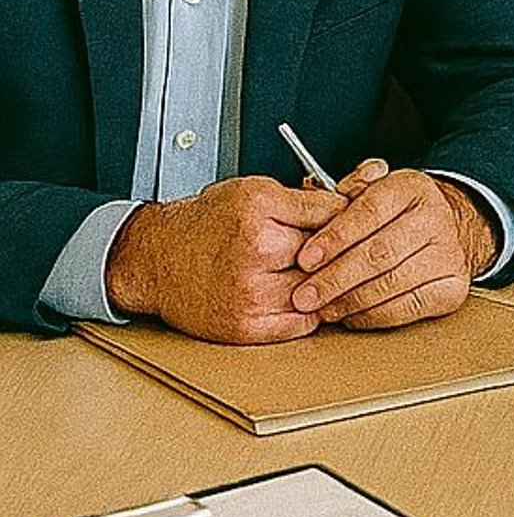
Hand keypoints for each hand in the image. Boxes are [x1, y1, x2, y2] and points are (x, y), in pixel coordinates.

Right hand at [104, 177, 345, 341]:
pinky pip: (301, 322)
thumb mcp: (252, 190)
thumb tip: (351, 203)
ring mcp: (251, 291)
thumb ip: (301, 199)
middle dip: (335, 251)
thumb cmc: (206, 223)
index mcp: (259, 206)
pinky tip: (299, 297)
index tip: (353, 222)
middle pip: (326, 252)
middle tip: (336, 251)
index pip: (331, 211)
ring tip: (313, 274)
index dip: (347, 217)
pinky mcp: (246, 325)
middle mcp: (256, 247)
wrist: (158, 259)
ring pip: (318, 288)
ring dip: (322, 284)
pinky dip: (307, 311)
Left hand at [288, 165, 496, 327]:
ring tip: (322, 309)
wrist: (449, 228)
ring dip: (350, 301)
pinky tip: (351, 316)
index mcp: (411, 187)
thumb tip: (315, 194)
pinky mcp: (453, 287)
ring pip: (393, 283)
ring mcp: (448, 254)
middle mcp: (435, 218)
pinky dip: (374, 316)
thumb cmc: (396, 213)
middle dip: (336, 278)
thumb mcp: (372, 188)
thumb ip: (343, 191)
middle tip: (304, 296)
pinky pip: (408, 308)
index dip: (335, 237)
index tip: (306, 259)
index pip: (370, 211)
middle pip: (380, 252)